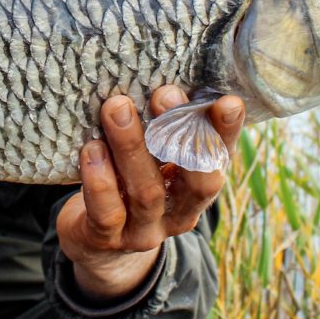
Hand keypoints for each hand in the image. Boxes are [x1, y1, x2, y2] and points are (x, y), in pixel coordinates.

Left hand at [55, 86, 244, 300]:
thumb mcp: (153, 159)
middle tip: (164, 92)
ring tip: (116, 108)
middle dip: (180, 134)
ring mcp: (144, 231)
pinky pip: (107, 212)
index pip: (219, 159)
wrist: (98, 245)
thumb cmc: (130, 182)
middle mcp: (179, 214)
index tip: (227, 101)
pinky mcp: (106, 239)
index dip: (226, 133)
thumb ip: (163, 129)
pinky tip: (91, 149)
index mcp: (197, 189)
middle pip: (193, 180)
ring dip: (132, 147)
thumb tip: (162, 73)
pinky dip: (99, 180)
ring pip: (146, 192)